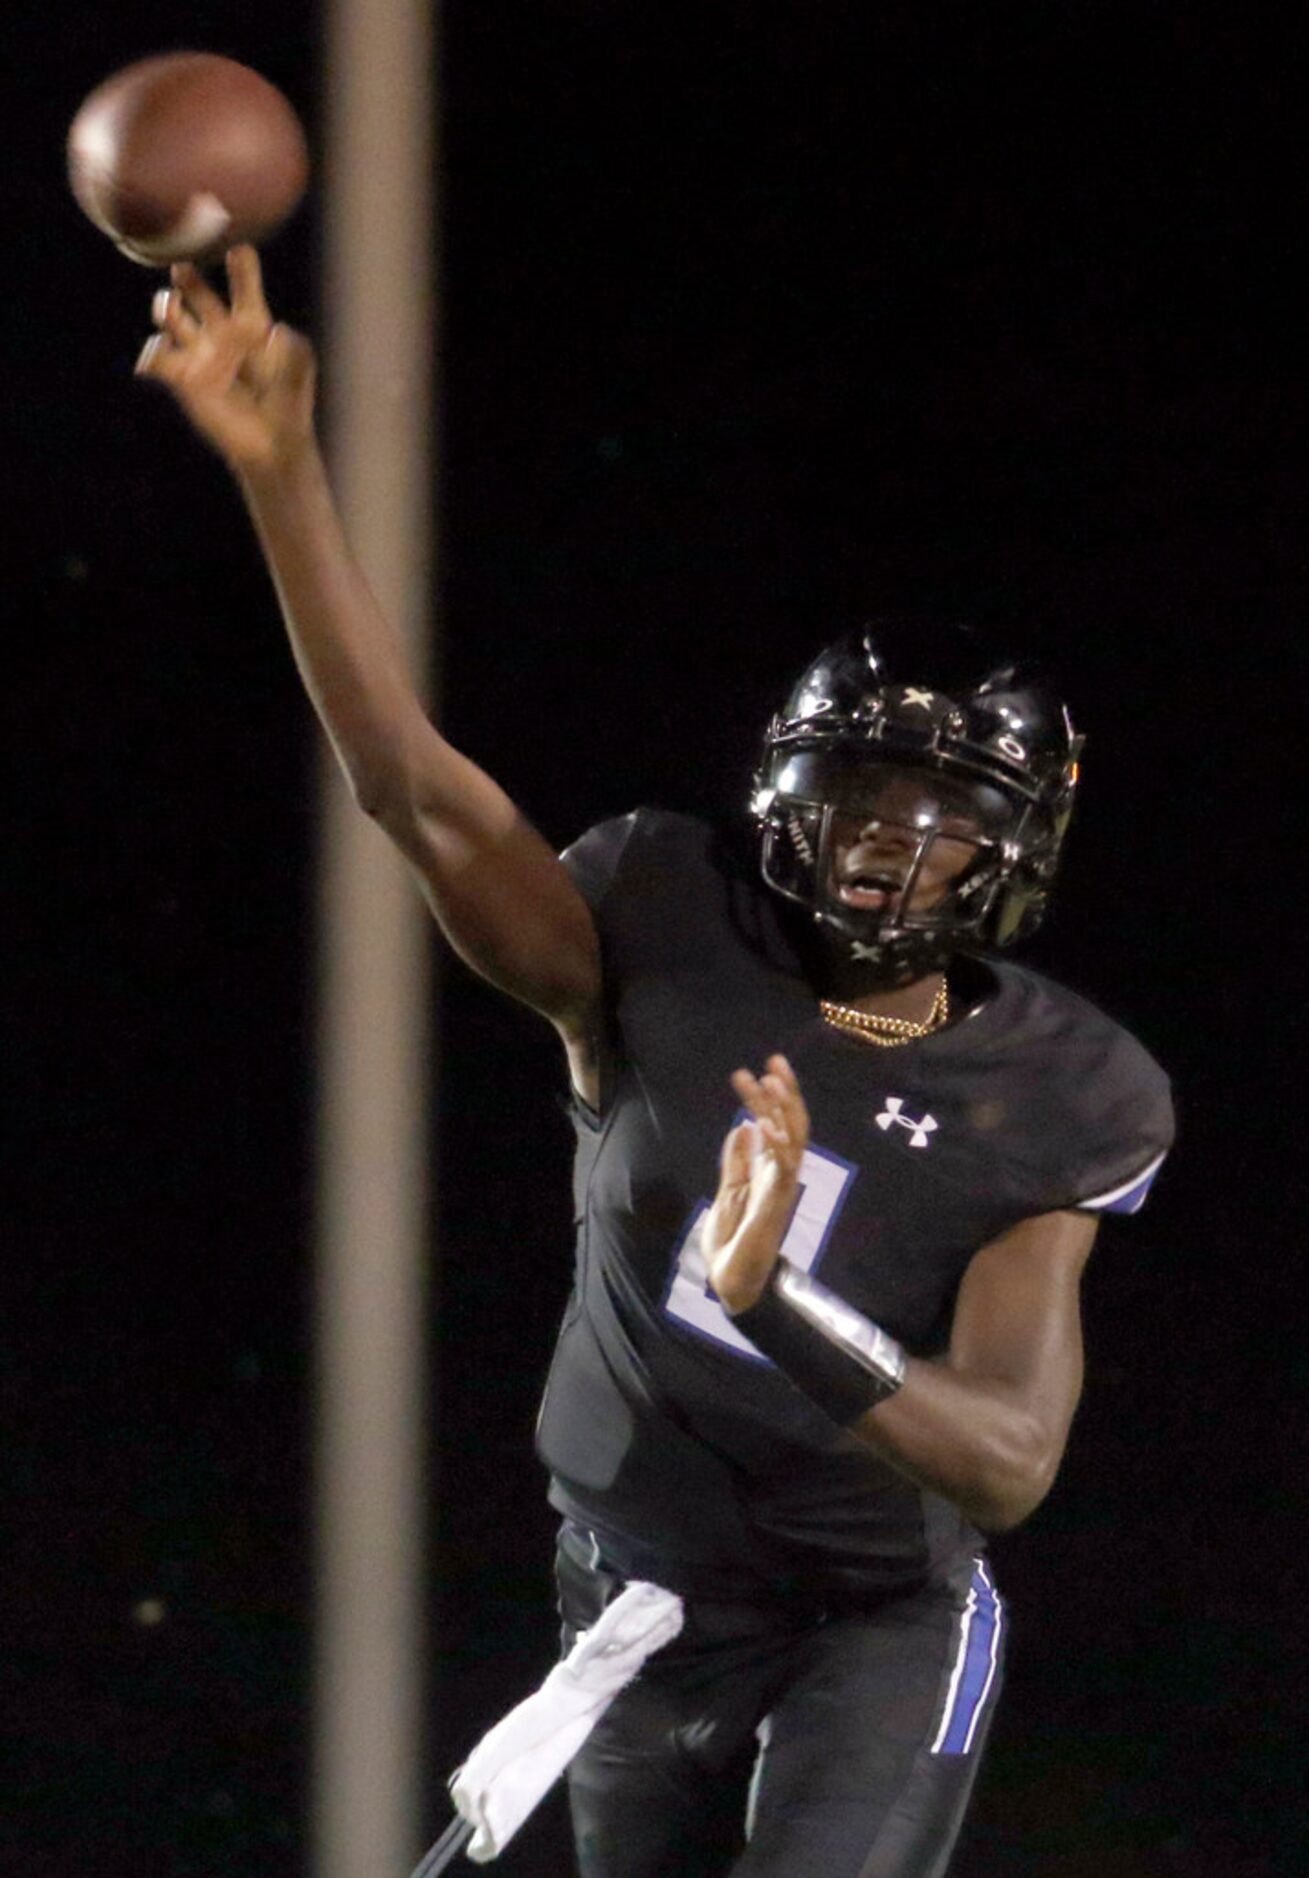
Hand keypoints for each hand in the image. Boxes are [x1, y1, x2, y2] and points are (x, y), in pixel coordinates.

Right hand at [134, 246, 316, 474]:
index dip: (241, 267)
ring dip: (167, 308)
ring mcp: (199, 353)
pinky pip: (158, 359)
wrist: (272, 444)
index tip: (239, 250)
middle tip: (183, 267)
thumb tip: (278, 332)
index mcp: (252, 324)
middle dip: (190, 277)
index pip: (244, 288)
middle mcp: (221, 332)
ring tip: (171, 306)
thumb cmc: (289, 406)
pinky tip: (159, 352)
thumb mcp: (298, 377)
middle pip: (199, 293)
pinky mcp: (182, 379)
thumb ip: (294, 353)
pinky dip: (153, 354)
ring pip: (172, 318)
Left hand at [703, 1055, 808, 1314]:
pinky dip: (776, 1144)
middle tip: (773, 1060)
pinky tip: (765, 1121)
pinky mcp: (776, 1203)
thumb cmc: (732, 1240)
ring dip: (783, 1108)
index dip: (768, 1097)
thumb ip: (736, 1162)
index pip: (775, 1124)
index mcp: (770, 1170)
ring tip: (771, 1078)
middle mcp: (781, 1174)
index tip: (755, 1070)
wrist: (730, 1280)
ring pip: (793, 1139)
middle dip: (785, 1092)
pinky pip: (783, 1168)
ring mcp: (781, 1187)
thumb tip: (743, 1127)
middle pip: (791, 1124)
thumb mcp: (728, 1192)